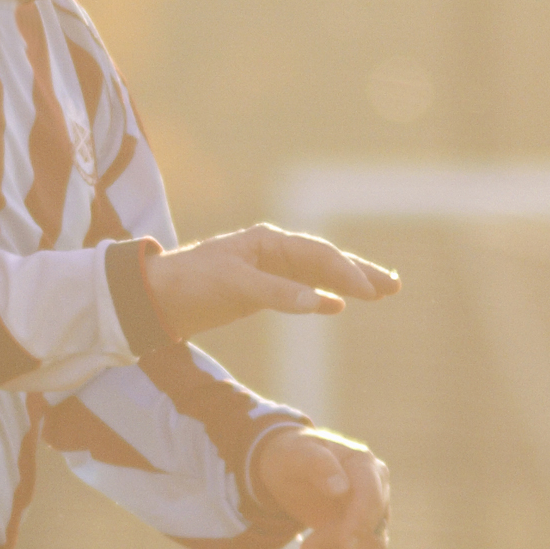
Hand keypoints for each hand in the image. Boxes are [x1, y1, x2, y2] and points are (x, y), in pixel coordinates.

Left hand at [145, 225, 398, 344]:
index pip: (317, 254)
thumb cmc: (191, 285)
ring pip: (317, 276)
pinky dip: (321, 297)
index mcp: (268, 242)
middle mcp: (272, 251)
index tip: (367, 291)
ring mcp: (268, 270)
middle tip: (394, 286)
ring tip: (381, 293)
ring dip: (347, 285)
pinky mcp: (259, 290)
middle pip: (326, 260)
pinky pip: (300, 291)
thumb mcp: (234, 287)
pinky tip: (337, 306)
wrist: (155, 299)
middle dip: (360, 273)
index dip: (345, 272)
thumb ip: (278, 293)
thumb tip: (322, 303)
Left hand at [250, 426, 393, 548]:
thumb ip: (317, 464)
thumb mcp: (296, 455)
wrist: (288, 469)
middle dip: (341, 544)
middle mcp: (376, 485)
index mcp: (363, 463)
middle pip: (371, 523)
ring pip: (371, 542)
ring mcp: (374, 508)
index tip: (342, 542)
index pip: (371, 496)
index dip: (359, 520)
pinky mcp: (365, 527)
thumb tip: (341, 487)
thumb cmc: (292, 456)